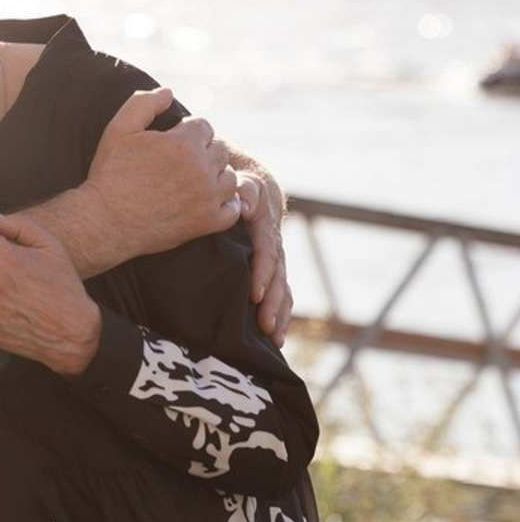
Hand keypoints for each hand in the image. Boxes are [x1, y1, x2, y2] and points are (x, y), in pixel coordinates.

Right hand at [79, 88, 240, 269]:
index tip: (172, 143)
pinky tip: (205, 201)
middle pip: (220, 150)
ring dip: (216, 176)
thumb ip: (144, 103)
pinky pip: (234, 208)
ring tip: (192, 181)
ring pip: (229, 177)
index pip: (204, 126)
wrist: (105, 222)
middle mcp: (201, 169)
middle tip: (179, 163)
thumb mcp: (118, 130)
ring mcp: (207, 198)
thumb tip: (169, 92)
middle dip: (203, 152)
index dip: (187, 132)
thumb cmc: (109, 174)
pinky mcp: (207, 222)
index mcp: (182, 143)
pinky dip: (225, 203)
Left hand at [237, 172, 292, 345]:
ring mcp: (275, 262)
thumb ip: (244, 190)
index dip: (261, 273)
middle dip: (273, 302)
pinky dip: (280, 314)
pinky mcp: (272, 271)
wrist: (253, 188)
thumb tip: (244, 202)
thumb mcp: (244, 183)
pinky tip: (275, 339)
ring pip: (282, 289)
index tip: (254, 294)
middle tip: (265, 325)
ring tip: (274, 337)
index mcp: (266, 227)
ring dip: (279, 313)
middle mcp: (275, 247)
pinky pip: (280, 294)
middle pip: (278, 277)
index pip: (266, 252)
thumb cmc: (240, 187)